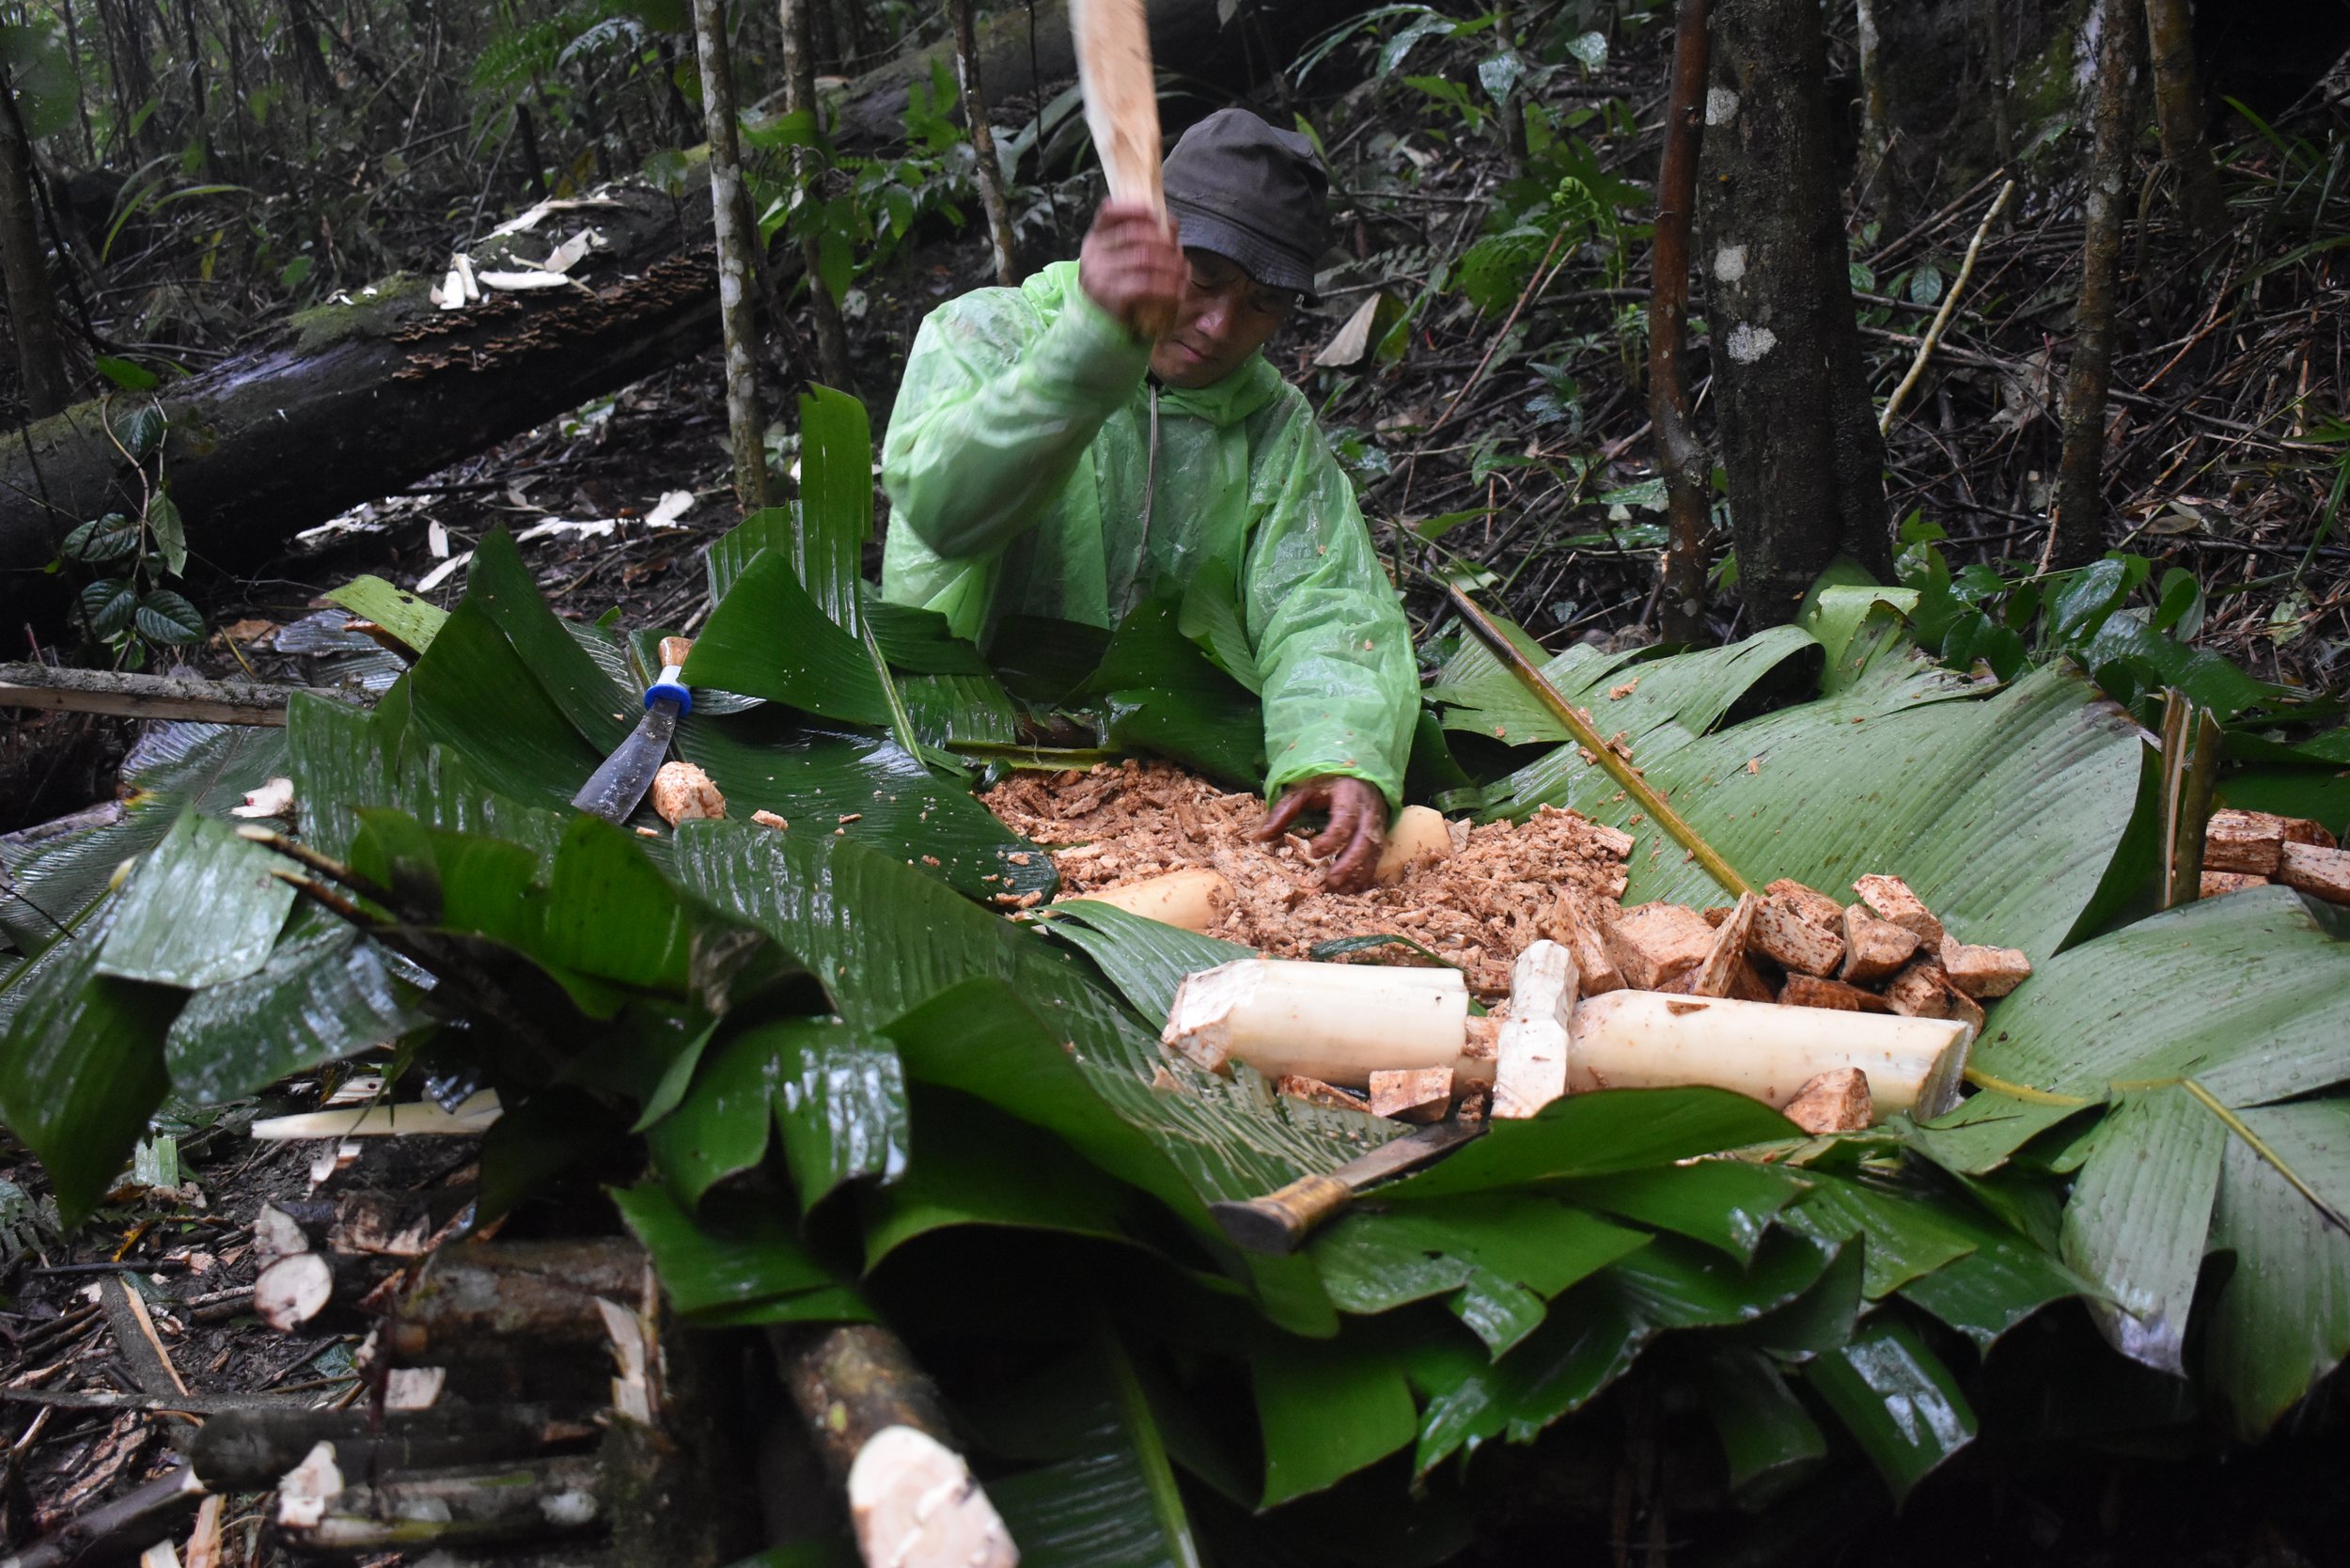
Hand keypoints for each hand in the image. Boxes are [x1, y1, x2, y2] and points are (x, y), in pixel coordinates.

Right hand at [1078, 201, 1182, 338]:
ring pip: (1145, 258)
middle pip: (1136, 234)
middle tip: (1179, 253)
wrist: (1097, 325)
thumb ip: (1137, 241)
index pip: (1108, 213)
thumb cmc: (1114, 287)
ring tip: (1182, 272)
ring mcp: (1102, 275)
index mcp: (1095, 239)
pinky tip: (1178, 290)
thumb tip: (1170, 224)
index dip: (1134, 209)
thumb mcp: (1116, 259)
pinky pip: (1147, 285)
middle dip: (1163, 241)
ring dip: (1171, 264)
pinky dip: (1168, 287)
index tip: (1155, 215)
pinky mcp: (1113, 296)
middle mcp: (1095, 254)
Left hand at [1254, 776, 1388, 893]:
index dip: (1332, 838)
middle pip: (1365, 840)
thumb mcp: (1302, 790)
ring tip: (1339, 891)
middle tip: (1331, 881)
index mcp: (1349, 795)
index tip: (1313, 853)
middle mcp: (1367, 811)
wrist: (1357, 776)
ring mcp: (1377, 824)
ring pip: (1373, 852)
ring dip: (1358, 873)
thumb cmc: (1325, 784)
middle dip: (1349, 863)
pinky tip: (1350, 889)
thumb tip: (1260, 838)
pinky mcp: (1379, 836)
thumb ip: (1284, 811)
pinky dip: (1365, 875)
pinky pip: (1377, 858)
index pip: (1345, 818)